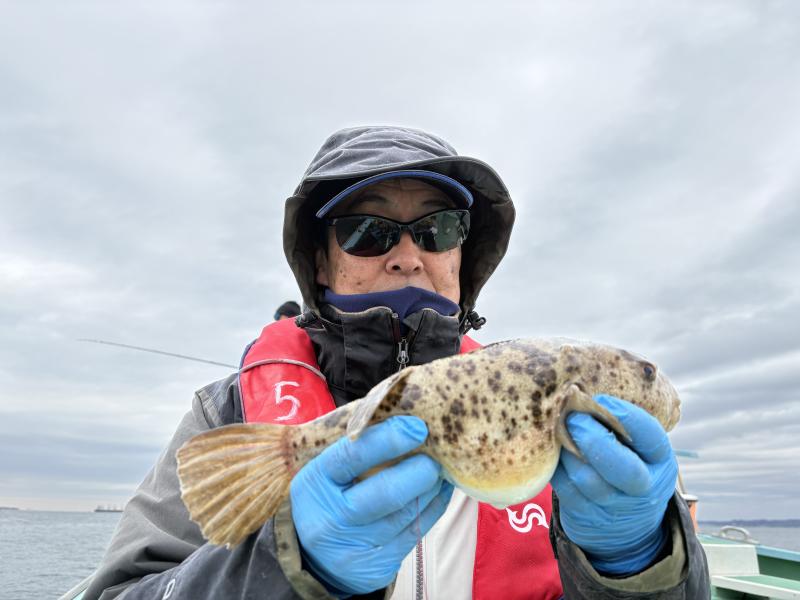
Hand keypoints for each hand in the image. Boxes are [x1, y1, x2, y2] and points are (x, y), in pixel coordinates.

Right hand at [290, 416, 453, 594]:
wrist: (311, 559)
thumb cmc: (327, 497)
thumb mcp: (326, 471)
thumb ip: (357, 447)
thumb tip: (403, 417)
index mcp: (317, 482)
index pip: (352, 456)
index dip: (387, 439)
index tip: (416, 426)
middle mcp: (332, 517)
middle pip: (386, 493)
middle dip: (420, 470)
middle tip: (437, 455)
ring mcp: (355, 546)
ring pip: (407, 513)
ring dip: (432, 487)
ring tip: (442, 468)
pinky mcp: (377, 567)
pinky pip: (416, 533)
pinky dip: (434, 507)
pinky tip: (439, 490)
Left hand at [550, 394, 677, 573]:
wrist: (626, 525)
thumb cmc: (627, 463)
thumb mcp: (638, 447)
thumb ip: (618, 424)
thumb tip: (580, 393)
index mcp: (660, 460)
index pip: (650, 436)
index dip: (625, 415)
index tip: (600, 398)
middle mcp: (643, 487)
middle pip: (622, 468)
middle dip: (594, 439)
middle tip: (573, 418)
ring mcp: (615, 506)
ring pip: (587, 479)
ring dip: (568, 451)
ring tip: (558, 430)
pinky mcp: (587, 516)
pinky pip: (565, 489)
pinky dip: (555, 467)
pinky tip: (553, 451)